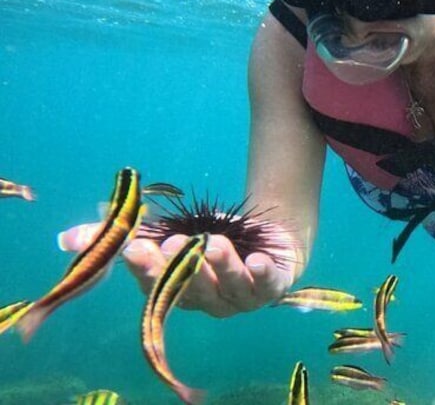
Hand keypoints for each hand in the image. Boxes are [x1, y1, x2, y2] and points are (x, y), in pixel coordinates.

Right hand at [58, 223, 300, 317]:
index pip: (157, 286)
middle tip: (175, 242)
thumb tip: (65, 239)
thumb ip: (123, 235)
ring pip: (229, 284)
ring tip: (214, 241)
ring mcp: (242, 297)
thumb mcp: (169, 231)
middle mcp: (209, 300)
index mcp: (179, 291)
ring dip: (221, 264)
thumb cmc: (212, 238)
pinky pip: (267, 285)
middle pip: (192, 288)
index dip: (145, 269)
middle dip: (182, 266)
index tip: (134, 246)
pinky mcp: (273, 286)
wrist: (270, 236)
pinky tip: (257, 259)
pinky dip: (261, 273)